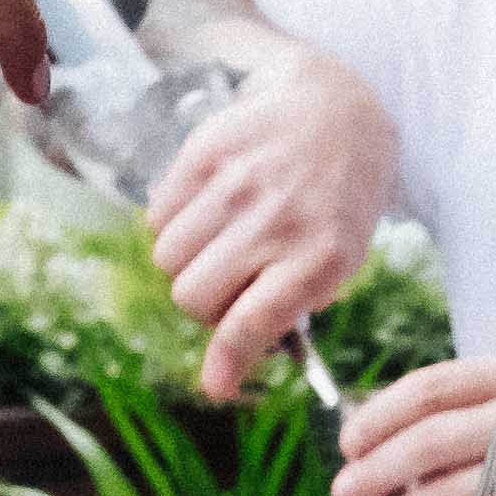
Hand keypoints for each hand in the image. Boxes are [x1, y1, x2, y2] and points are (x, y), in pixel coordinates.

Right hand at [146, 42, 399, 402]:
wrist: (338, 110)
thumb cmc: (335, 203)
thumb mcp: (336, 261)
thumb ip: (282, 316)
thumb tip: (219, 380)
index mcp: (319, 258)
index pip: (250, 324)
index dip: (226, 362)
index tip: (217, 385)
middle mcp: (277, 221)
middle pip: (190, 296)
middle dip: (203, 302)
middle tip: (231, 281)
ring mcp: (238, 182)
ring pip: (166, 257)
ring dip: (186, 261)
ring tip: (221, 240)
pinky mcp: (206, 150)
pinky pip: (156, 213)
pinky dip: (174, 222)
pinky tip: (209, 207)